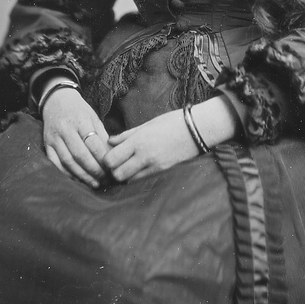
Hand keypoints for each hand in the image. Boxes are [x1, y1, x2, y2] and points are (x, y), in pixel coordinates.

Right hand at [42, 87, 109, 187]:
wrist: (56, 100)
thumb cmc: (79, 111)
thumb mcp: (93, 117)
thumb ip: (102, 136)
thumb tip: (112, 156)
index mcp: (80, 120)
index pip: (93, 143)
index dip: (102, 158)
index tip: (111, 168)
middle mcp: (65, 129)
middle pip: (80, 155)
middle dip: (94, 170)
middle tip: (105, 180)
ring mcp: (54, 137)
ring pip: (68, 161)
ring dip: (82, 175)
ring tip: (95, 183)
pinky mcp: (46, 144)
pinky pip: (55, 163)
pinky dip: (67, 174)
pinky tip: (77, 180)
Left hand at [103, 96, 240, 182]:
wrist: (197, 129)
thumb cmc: (171, 122)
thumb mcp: (147, 124)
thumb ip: (126, 135)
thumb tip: (110, 141)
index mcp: (138, 140)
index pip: (111, 159)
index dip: (107, 160)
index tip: (109, 155)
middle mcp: (144, 155)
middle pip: (117, 174)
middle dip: (113, 171)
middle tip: (116, 164)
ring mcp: (154, 166)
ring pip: (129, 181)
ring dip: (125, 176)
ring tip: (127, 167)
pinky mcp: (163, 172)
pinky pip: (142, 180)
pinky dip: (137, 178)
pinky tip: (139, 170)